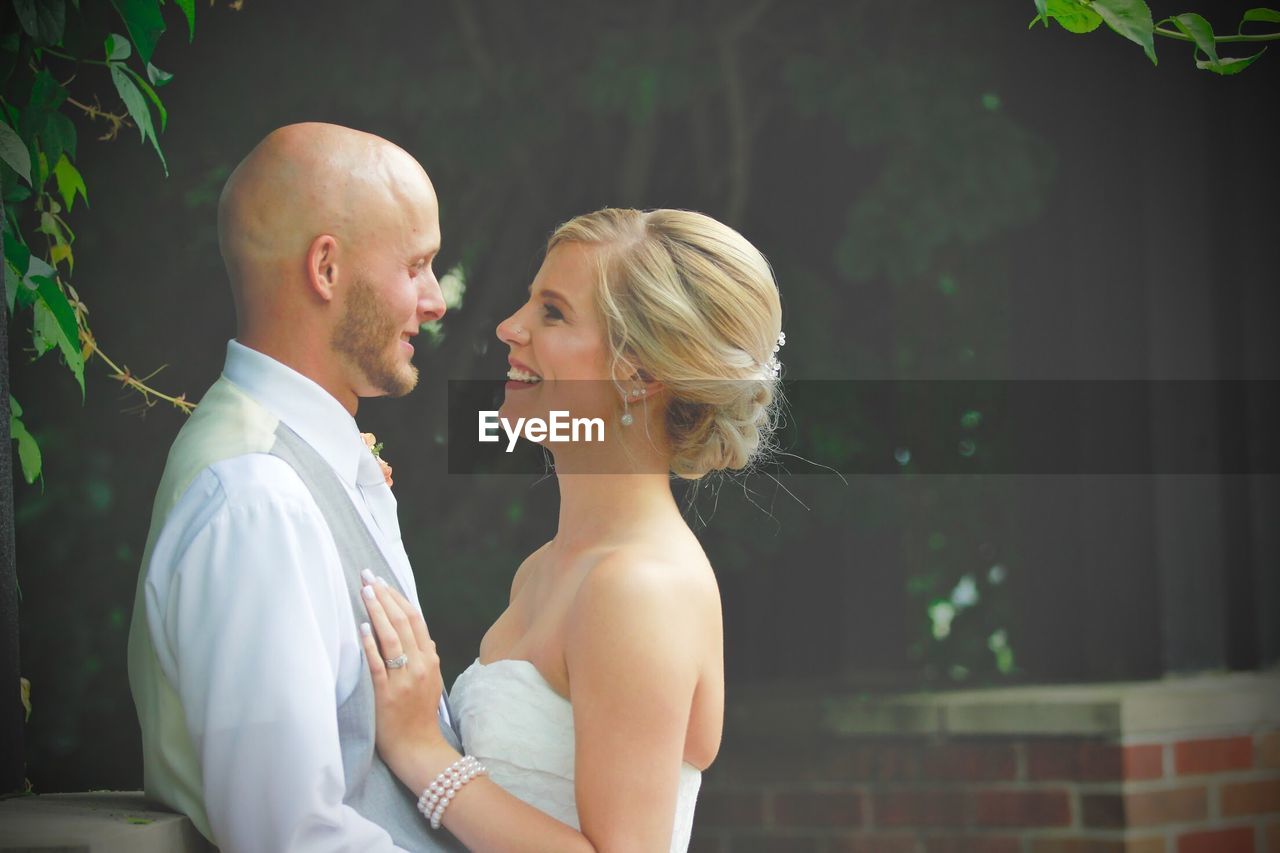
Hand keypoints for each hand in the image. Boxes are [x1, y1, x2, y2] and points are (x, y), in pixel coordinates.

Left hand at [358, 573, 453, 784]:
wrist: (418, 747)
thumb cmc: (419, 715)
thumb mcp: (431, 681)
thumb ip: (424, 656)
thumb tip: (419, 634)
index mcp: (430, 659)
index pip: (415, 619)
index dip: (397, 597)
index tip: (382, 580)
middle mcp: (420, 665)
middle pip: (403, 622)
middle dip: (384, 596)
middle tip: (367, 576)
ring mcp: (404, 679)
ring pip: (391, 637)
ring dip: (377, 611)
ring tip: (364, 591)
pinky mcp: (387, 694)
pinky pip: (378, 664)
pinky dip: (371, 643)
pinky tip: (362, 626)